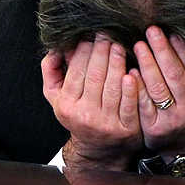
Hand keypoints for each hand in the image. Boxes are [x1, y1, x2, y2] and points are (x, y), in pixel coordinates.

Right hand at [42, 36, 142, 170]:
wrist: (99, 148)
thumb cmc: (78, 114)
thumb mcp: (56, 97)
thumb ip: (51, 71)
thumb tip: (55, 48)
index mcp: (66, 105)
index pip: (76, 72)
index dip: (85, 51)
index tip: (92, 36)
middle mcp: (85, 115)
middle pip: (95, 76)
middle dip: (102, 52)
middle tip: (108, 35)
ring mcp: (106, 123)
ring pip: (112, 87)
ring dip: (117, 63)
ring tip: (119, 47)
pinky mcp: (126, 129)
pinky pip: (129, 104)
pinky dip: (132, 87)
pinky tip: (133, 72)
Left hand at [132, 26, 184, 160]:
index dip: (183, 49)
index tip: (173, 32)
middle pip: (174, 75)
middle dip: (161, 50)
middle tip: (151, 31)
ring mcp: (172, 120)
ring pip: (156, 87)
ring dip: (146, 63)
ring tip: (139, 45)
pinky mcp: (154, 129)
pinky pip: (143, 103)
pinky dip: (136, 86)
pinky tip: (131, 70)